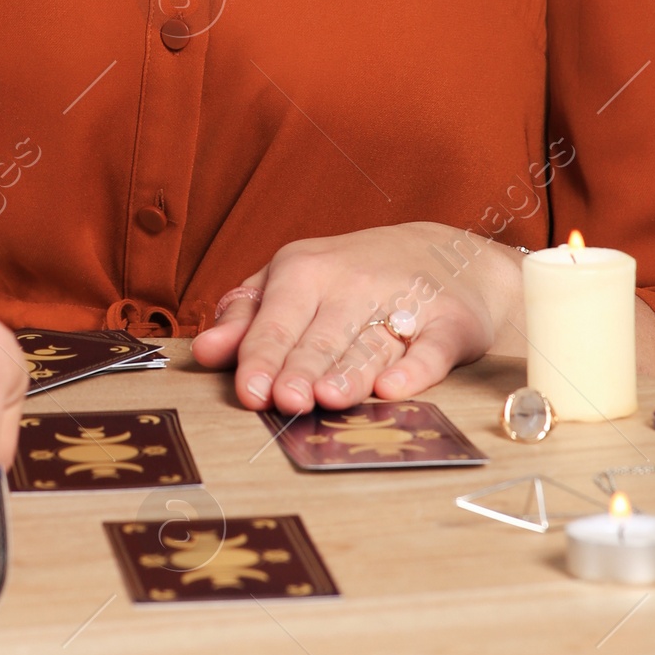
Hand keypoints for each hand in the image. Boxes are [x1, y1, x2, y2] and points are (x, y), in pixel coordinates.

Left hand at [189, 224, 522, 413]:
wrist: (445, 254)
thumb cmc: (350, 277)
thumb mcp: (291, 280)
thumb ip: (247, 316)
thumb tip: (204, 351)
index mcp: (304, 270)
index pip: (277, 321)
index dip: (262, 357)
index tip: (249, 392)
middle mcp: (353, 282)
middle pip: (321, 337)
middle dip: (301, 368)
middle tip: (285, 400)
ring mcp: (404, 301)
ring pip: (370, 346)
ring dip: (349, 373)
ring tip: (328, 398)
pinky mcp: (449, 324)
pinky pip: (430, 349)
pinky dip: (415, 368)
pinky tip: (394, 387)